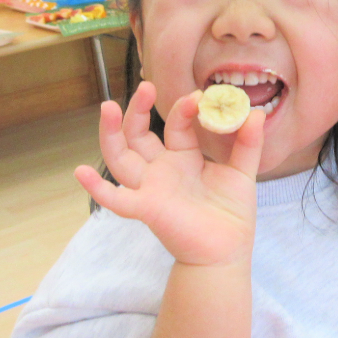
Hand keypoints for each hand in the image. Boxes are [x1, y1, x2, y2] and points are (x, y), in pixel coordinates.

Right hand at [74, 81, 265, 266]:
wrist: (228, 251)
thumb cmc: (231, 213)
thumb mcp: (242, 172)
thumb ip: (247, 143)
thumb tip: (256, 113)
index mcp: (182, 157)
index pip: (176, 125)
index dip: (183, 109)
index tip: (199, 96)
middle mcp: (161, 170)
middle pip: (138, 135)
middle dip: (138, 110)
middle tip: (147, 87)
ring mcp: (150, 188)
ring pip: (120, 158)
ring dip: (110, 133)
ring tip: (107, 106)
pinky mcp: (147, 208)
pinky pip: (116, 199)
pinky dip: (97, 188)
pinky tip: (80, 172)